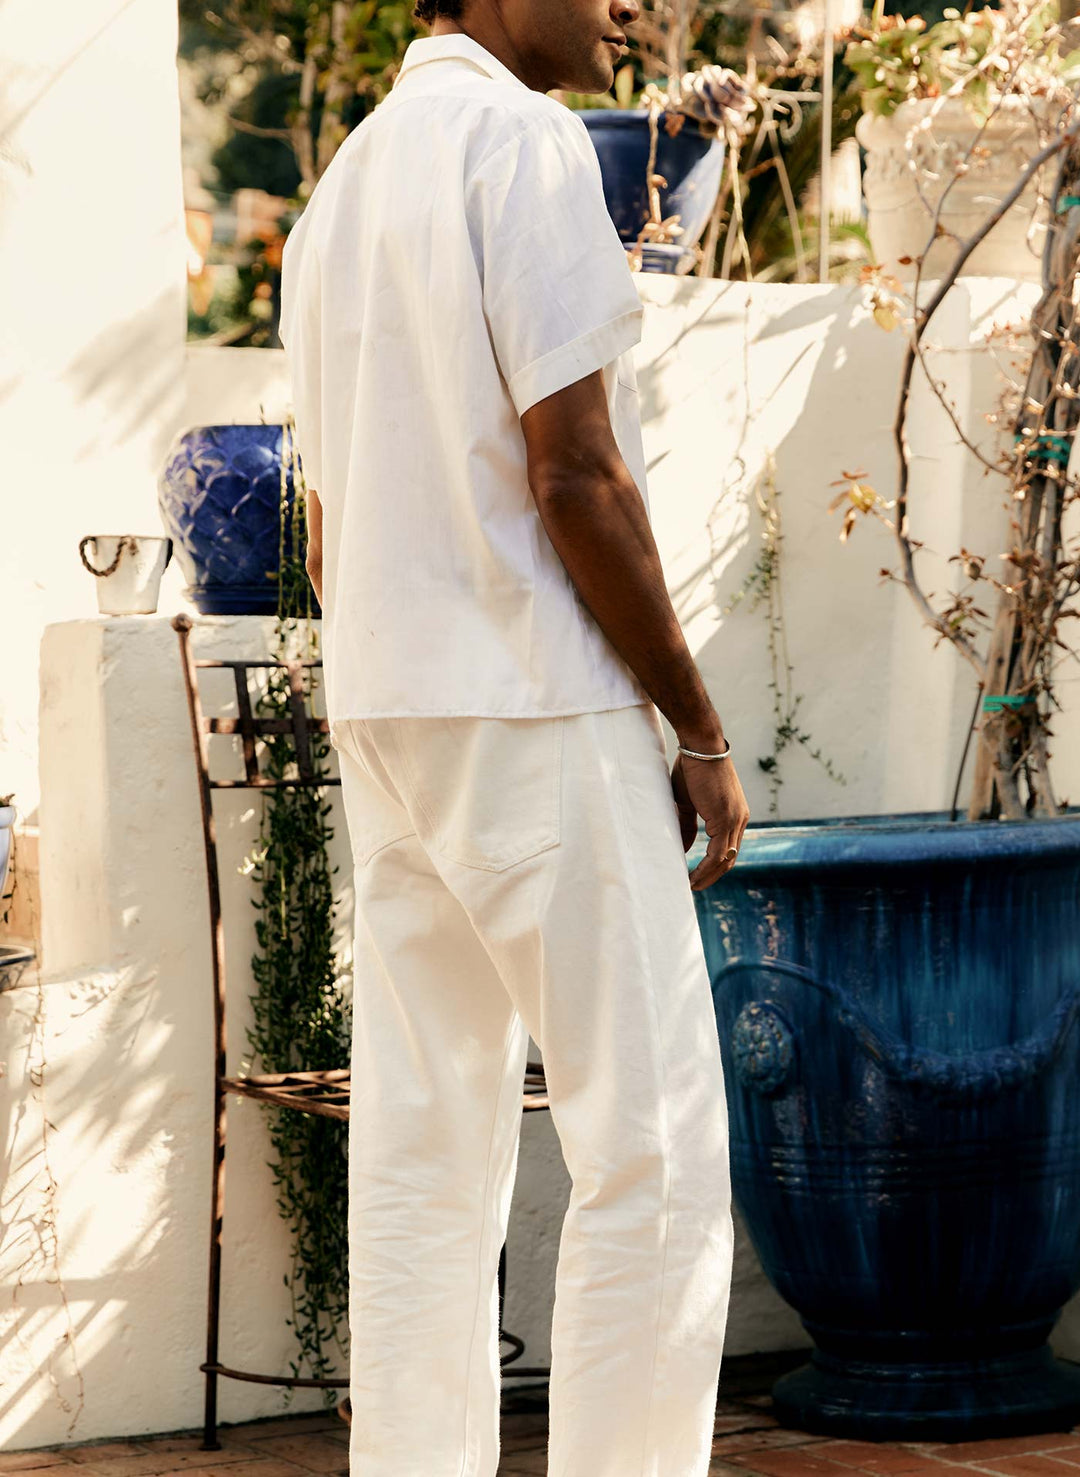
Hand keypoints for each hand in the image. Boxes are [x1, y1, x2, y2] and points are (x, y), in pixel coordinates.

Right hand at [671, 751, 749, 889]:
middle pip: (730, 859)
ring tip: (690, 886)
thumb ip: (688, 826)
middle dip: (711, 876)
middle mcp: (740, 819)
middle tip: (694, 887)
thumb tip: (684, 848)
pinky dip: (706, 868)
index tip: (697, 876)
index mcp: (735, 815)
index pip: (728, 848)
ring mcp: (736, 819)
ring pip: (726, 859)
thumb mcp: (688, 802)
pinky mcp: (727, 819)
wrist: (701, 746)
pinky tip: (692, 877)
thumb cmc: (692, 768)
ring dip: (708, 876)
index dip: (713, 866)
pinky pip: (718, 853)